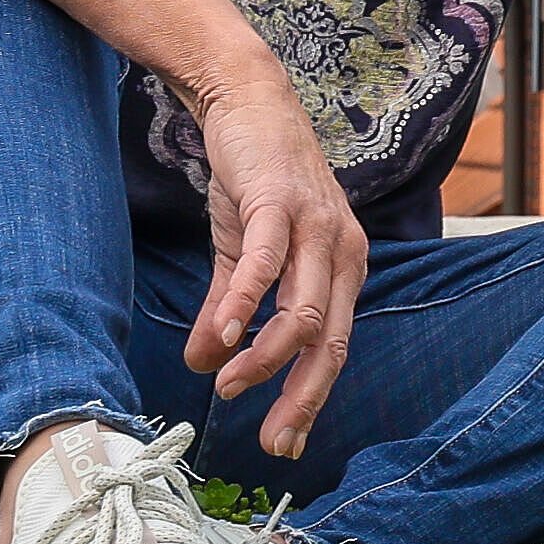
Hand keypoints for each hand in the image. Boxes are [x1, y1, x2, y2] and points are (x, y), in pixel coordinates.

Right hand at [184, 73, 366, 459]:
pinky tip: (222, 336)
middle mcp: (341, 253)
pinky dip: (245, 304)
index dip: (311, 399)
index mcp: (342, 269)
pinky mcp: (278, 202)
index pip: (336, 349)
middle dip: (301, 397)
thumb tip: (202, 363)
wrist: (247, 100)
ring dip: (266, 358)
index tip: (284, 442)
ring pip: (304, 312)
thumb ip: (225, 309)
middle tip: (273, 441)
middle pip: (331, 342)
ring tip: (229, 386)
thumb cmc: (254, 178)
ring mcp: (315, 227)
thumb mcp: (240, 252)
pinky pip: (266, 264)